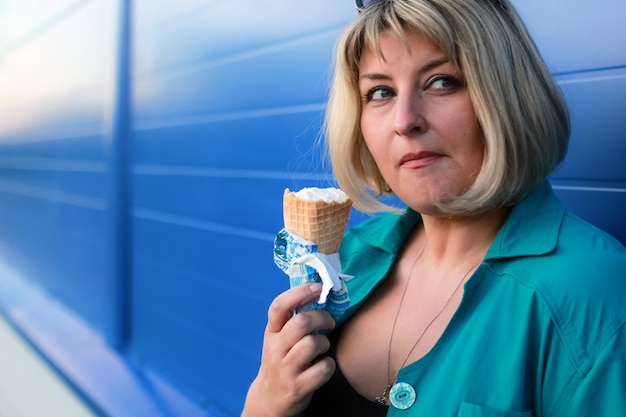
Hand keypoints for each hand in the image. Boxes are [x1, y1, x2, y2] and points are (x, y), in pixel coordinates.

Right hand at [242, 283, 335, 416]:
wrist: (270, 400)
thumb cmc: (282, 361)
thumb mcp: (279, 339)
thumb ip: (293, 320)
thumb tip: (320, 294)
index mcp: (272, 332)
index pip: (279, 306)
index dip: (300, 293)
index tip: (318, 288)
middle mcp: (275, 349)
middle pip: (302, 322)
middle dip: (322, 318)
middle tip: (330, 321)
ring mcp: (285, 369)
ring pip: (313, 344)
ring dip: (325, 343)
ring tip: (323, 347)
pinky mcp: (297, 387)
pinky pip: (323, 369)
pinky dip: (329, 365)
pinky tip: (324, 366)